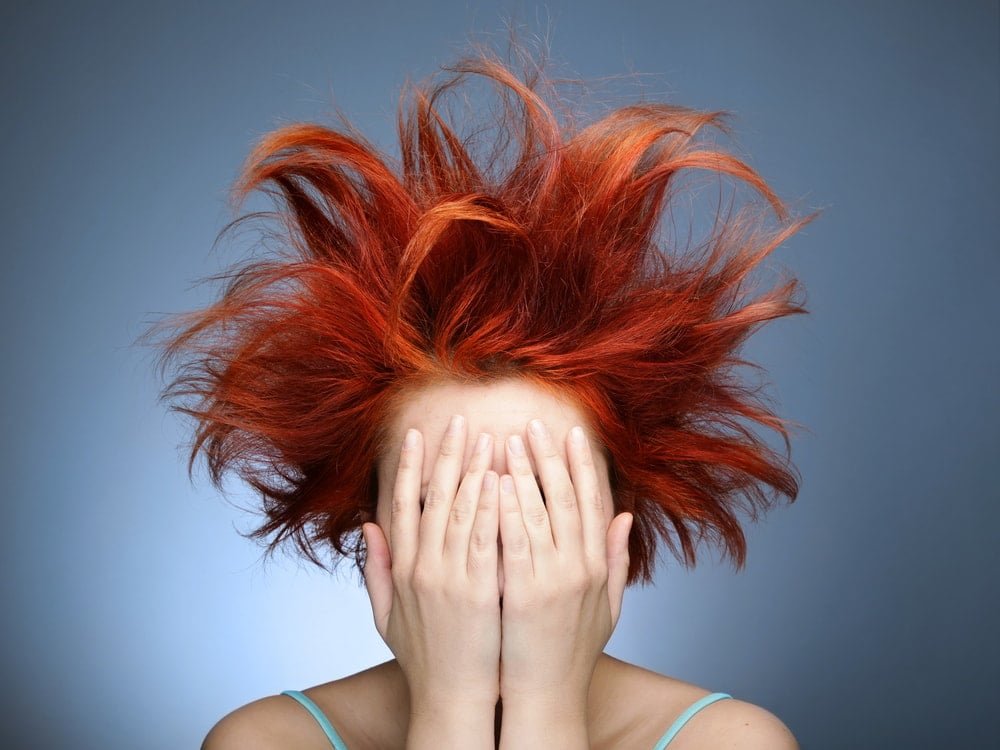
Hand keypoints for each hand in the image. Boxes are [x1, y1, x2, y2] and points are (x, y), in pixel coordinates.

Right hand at [362, 416, 501, 721]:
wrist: (449, 697)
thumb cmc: (423, 657)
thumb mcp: (386, 614)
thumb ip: (376, 569)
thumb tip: (368, 526)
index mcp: (402, 569)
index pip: (402, 505)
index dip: (408, 466)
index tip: (416, 434)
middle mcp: (421, 567)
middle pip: (432, 499)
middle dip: (447, 455)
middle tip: (459, 420)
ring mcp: (448, 577)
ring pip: (459, 511)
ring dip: (473, 471)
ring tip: (486, 437)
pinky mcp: (476, 590)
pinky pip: (484, 538)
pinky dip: (490, 506)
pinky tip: (501, 480)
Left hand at [498, 420, 632, 718]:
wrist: (548, 695)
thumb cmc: (572, 651)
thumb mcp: (608, 605)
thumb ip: (617, 559)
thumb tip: (625, 517)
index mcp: (597, 565)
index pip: (592, 503)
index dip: (583, 465)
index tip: (573, 433)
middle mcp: (579, 567)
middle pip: (565, 499)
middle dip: (548, 457)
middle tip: (532, 424)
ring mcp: (552, 580)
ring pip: (538, 513)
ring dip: (522, 473)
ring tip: (507, 441)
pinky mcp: (522, 593)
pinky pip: (512, 542)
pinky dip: (504, 510)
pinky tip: (492, 483)